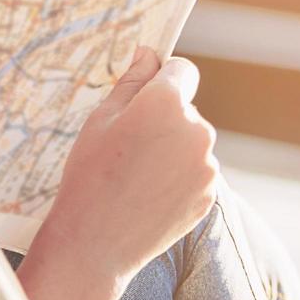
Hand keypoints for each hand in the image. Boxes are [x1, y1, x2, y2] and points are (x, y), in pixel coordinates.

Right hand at [44, 46, 220, 288]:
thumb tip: (149, 54)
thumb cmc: (89, 176)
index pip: (182, 70)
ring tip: (137, 178)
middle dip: (165, 120)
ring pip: (192, 144)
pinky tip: (149, 196)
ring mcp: (207, 165)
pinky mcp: (210, 195)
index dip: (163, 80)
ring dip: (172, 152)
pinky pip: (196, 174)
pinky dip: (179, 180)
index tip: (146, 97)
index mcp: (167, 103)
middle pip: (187, 110)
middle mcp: (197, 129)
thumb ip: (132, 81)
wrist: (96, 244)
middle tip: (130, 149)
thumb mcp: (101, 120)